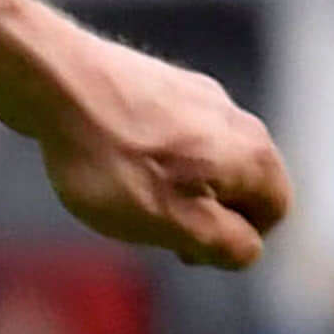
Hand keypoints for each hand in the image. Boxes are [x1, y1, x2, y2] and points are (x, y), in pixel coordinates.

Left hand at [3, 29, 288, 268]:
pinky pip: (174, 133)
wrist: (58, 83)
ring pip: (207, 157)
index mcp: (254, 154)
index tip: (184, 250)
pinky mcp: (163, 82)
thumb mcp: (175, 223)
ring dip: (178, 186)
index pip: (275, 210)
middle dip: (207, 213)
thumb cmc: (114, 162)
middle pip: (242, 183)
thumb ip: (224, 244)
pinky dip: (155, 156)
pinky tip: (112, 160)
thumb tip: (250, 248)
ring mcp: (201, 95)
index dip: (237, 241)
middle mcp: (239, 118)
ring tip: (127, 196)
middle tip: (153, 225)